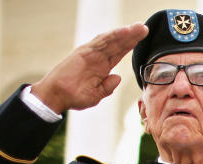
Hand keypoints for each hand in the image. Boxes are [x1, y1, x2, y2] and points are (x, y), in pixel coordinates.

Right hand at [32, 23, 148, 113]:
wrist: (58, 96)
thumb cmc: (75, 97)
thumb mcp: (96, 95)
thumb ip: (107, 87)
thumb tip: (117, 77)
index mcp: (102, 68)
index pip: (119, 53)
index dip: (130, 45)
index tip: (142, 38)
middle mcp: (98, 58)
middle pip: (117, 44)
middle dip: (131, 36)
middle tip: (144, 28)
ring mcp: (91, 54)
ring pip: (111, 40)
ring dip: (125, 33)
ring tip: (139, 27)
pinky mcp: (84, 52)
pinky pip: (100, 42)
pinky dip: (113, 36)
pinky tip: (125, 31)